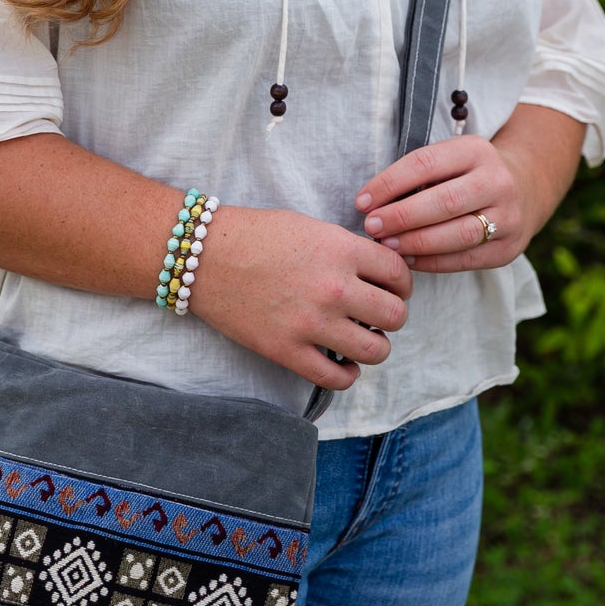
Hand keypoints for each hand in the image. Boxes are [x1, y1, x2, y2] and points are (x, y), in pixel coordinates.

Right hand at [191, 205, 412, 389]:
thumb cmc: (256, 235)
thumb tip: (381, 272)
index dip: (401, 282)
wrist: (203, 255)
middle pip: (395, 315)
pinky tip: (344, 363)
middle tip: (378, 313)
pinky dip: (349, 374)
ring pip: (375, 350)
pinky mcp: (286, 351)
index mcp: (341, 250)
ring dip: (376, 346)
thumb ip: (348, 249)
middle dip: (393, 315)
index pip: (399, 273)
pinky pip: (337, 378)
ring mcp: (310, 323)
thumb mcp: (312, 227)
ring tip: (363, 338)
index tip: (392, 287)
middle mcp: (333, 288)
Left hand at [354, 136, 527, 271]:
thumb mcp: (451, 158)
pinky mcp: (508, 247)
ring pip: (458, 234)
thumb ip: (418, 175)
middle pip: (444, 201)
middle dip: (401, 216)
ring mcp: (508, 216)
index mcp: (476, 150)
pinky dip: (433, 262)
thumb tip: (371, 204)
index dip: (389, 183)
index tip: (362, 201)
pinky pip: (466, 259)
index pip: (426, 163)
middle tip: (372, 227)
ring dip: (416, 242)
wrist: (525, 187)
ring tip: (388, 246)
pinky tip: (409, 260)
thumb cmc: (468, 174)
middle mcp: (497, 181)